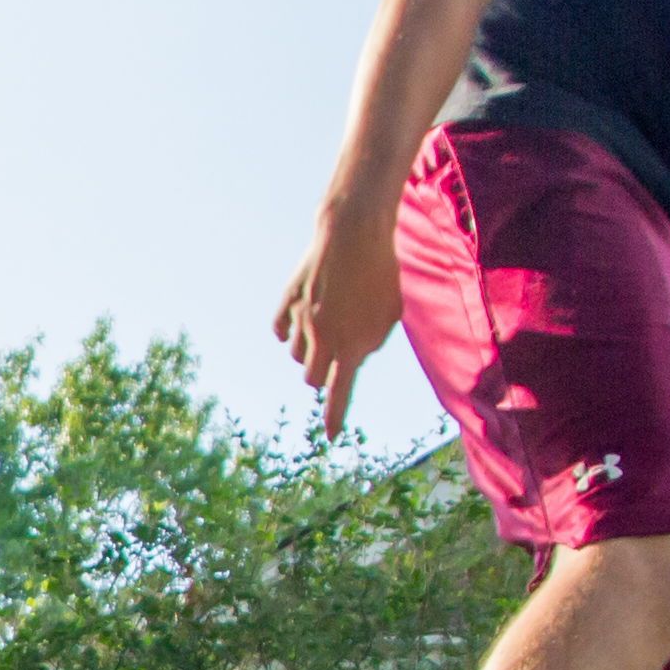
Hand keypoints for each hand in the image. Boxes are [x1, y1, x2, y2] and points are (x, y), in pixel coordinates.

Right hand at [274, 193, 403, 436]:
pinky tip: (301, 318)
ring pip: (294, 353)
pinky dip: (289, 331)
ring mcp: (302, 321)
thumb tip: (354, 355)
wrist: (355, 232)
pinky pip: (280, 330)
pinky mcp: (288, 301)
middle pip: (310, 376)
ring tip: (325, 324)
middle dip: (321, 371)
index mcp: (353, 346)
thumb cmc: (382, 271)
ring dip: (307, 349)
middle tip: (333, 353)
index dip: (334, 416)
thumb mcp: (390, 313)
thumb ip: (372, 341)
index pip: (340, 392)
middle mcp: (323, 339)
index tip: (330, 437)